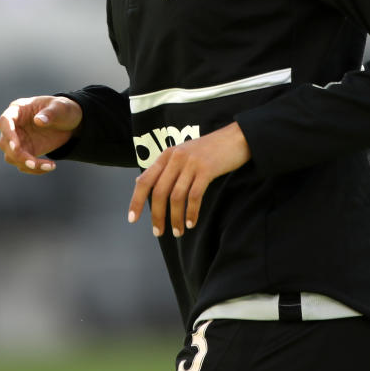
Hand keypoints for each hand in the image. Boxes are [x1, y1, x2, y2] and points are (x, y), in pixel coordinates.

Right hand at [0, 95, 80, 174]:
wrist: (69, 122)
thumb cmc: (62, 109)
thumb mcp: (60, 107)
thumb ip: (50, 113)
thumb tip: (38, 121)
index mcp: (18, 110)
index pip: (4, 121)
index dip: (8, 134)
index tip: (16, 147)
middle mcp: (14, 126)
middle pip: (4, 143)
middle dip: (17, 155)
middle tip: (33, 163)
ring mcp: (18, 140)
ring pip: (12, 157)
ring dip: (26, 164)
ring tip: (48, 166)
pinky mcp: (26, 152)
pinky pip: (24, 164)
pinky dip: (35, 169)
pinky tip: (50, 166)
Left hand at [129, 122, 250, 237]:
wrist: (236, 138)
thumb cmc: (208, 149)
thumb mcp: (181, 153)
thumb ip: (162, 167)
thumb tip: (138, 181)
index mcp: (167, 155)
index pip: (145, 180)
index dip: (136, 201)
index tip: (133, 219)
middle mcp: (176, 158)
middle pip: (159, 192)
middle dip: (157, 215)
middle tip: (158, 232)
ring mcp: (191, 163)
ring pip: (176, 196)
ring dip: (175, 218)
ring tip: (178, 231)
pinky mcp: (207, 169)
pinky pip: (195, 195)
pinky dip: (191, 212)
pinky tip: (191, 222)